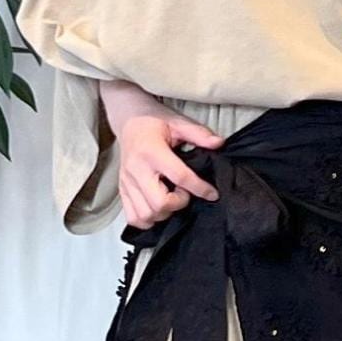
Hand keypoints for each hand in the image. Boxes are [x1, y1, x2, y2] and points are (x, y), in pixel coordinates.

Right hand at [116, 111, 224, 227]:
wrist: (128, 120)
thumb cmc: (154, 121)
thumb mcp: (178, 122)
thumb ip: (199, 134)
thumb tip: (219, 143)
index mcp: (151, 151)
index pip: (179, 176)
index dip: (199, 188)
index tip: (212, 193)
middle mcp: (136, 170)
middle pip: (159, 203)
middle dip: (178, 204)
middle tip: (184, 193)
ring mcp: (127, 182)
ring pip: (146, 215)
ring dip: (164, 213)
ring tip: (171, 199)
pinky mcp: (122, 190)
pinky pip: (133, 217)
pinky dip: (148, 219)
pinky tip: (158, 208)